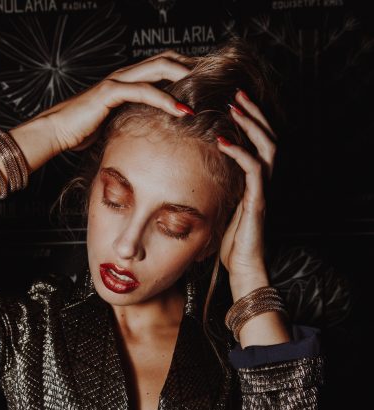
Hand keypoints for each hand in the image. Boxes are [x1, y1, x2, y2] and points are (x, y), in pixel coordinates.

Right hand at [35, 51, 194, 154]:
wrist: (56, 132)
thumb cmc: (83, 131)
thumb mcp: (116, 125)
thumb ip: (133, 120)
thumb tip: (152, 132)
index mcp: (128, 80)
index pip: (163, 66)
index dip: (186, 69)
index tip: (209, 81)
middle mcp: (124, 75)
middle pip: (166, 59)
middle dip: (192, 66)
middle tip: (216, 79)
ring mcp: (117, 80)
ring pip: (158, 69)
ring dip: (185, 78)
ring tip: (206, 90)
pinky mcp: (110, 93)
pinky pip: (143, 91)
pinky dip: (164, 100)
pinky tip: (181, 110)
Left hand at [216, 90, 277, 279]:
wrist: (243, 267)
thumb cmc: (229, 242)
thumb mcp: (220, 207)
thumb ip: (213, 188)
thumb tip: (188, 175)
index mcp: (256, 181)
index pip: (260, 141)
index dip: (251, 119)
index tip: (234, 101)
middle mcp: (264, 181)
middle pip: (269, 135)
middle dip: (254, 112)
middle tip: (237, 93)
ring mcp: (263, 190)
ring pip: (267, 146)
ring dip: (250, 123)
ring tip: (235, 106)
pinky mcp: (258, 200)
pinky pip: (253, 169)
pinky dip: (239, 151)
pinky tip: (223, 141)